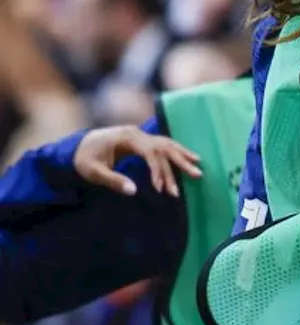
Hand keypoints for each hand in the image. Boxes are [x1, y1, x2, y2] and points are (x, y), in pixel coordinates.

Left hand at [73, 126, 202, 196]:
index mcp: (127, 137)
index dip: (158, 170)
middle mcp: (137, 133)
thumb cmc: (84, 158)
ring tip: (198, 167)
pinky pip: (163, 144)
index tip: (161, 188)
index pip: (150, 152)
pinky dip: (176, 151)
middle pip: (164, 147)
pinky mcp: (141, 140)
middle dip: (180, 163)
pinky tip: (188, 157)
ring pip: (167, 144)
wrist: (77, 146)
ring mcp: (140, 135)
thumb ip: (113, 180)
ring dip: (182, 156)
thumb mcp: (93, 171)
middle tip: (196, 176)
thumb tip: (134, 191)